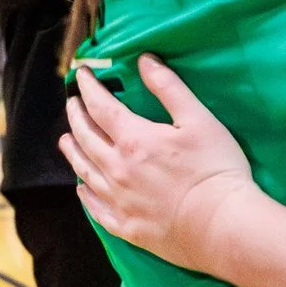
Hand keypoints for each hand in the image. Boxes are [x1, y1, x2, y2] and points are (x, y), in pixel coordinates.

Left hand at [62, 57, 262, 272]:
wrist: (220, 225)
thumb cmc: (215, 169)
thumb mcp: (199, 119)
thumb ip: (168, 88)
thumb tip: (143, 60)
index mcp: (134, 139)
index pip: (101, 106)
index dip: (88, 87)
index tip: (81, 74)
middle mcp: (117, 169)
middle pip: (86, 138)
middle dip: (76, 116)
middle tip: (72, 103)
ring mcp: (119, 200)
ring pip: (85, 171)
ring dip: (73, 152)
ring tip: (65, 140)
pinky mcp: (126, 226)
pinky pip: (96, 209)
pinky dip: (85, 195)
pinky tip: (81, 188)